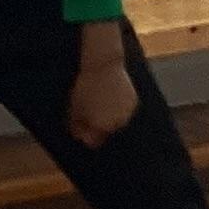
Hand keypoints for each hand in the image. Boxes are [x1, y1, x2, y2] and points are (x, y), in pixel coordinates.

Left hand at [65, 24, 138, 149]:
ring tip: (100, 102)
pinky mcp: (134, 101)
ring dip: (109, 116)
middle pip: (106, 132)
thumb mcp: (74, 108)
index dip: (86, 134)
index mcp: (102, 127)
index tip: (80, 125)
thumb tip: (78, 137)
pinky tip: (109, 97)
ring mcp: (128, 112)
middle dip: (98, 125)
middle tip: (89, 111)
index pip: (94, 142)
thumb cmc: (86, 87)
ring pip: (116, 121)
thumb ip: (77, 126)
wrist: (103, 67)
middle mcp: (118, 123)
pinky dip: (117, 107)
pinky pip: (124, 110)